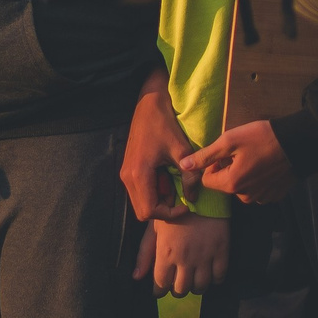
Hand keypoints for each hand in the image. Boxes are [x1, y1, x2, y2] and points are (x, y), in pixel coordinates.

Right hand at [123, 72, 195, 222]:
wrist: (149, 103)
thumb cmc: (165, 123)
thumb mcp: (182, 149)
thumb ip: (189, 176)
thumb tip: (193, 198)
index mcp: (139, 173)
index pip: (149, 210)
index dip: (170, 213)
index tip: (186, 205)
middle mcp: (127, 176)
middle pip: (142, 211)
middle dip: (164, 208)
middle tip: (180, 194)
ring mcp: (125, 173)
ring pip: (140, 202)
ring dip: (158, 199)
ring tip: (174, 182)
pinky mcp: (128, 169)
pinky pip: (139, 191)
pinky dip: (154, 191)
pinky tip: (166, 175)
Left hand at [134, 212, 230, 296]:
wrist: (202, 191)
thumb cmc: (173, 208)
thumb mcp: (155, 227)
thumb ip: (145, 253)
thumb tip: (136, 277)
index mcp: (166, 253)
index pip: (161, 285)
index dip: (159, 290)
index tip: (160, 288)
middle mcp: (185, 258)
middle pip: (181, 289)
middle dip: (177, 289)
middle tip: (178, 283)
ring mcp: (205, 256)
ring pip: (200, 287)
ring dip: (195, 287)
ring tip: (193, 280)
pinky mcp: (222, 251)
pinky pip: (219, 277)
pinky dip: (214, 280)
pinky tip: (209, 273)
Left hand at [182, 120, 292, 205]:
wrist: (297, 142)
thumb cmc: (261, 138)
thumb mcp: (229, 141)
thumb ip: (205, 156)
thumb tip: (183, 166)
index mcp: (231, 184)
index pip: (207, 180)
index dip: (213, 164)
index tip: (227, 152)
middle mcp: (245, 196)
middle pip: (225, 184)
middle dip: (229, 169)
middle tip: (242, 152)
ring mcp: (261, 198)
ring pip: (241, 187)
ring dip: (244, 174)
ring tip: (256, 157)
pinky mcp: (274, 195)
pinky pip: (258, 189)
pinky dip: (259, 179)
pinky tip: (267, 165)